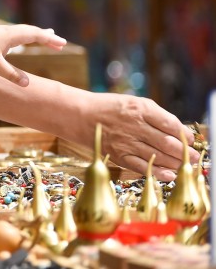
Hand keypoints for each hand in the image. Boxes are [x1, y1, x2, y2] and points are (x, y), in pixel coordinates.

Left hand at [0, 24, 65, 86]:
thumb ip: (11, 74)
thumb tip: (27, 84)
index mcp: (10, 35)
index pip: (35, 34)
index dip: (49, 39)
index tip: (63, 43)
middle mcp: (5, 32)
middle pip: (30, 31)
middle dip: (46, 37)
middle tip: (60, 42)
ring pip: (21, 32)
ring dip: (35, 35)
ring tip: (45, 37)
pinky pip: (13, 36)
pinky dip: (22, 38)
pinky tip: (19, 43)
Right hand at [79, 93, 196, 181]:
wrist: (80, 115)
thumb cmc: (109, 108)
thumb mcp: (134, 103)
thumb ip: (156, 116)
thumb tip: (180, 131)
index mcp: (141, 109)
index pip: (171, 124)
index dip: (186, 135)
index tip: (193, 140)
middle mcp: (135, 126)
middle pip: (169, 143)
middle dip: (186, 153)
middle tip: (196, 158)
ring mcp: (127, 142)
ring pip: (159, 156)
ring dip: (176, 163)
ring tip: (186, 166)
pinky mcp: (120, 155)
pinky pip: (143, 167)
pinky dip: (159, 172)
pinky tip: (170, 175)